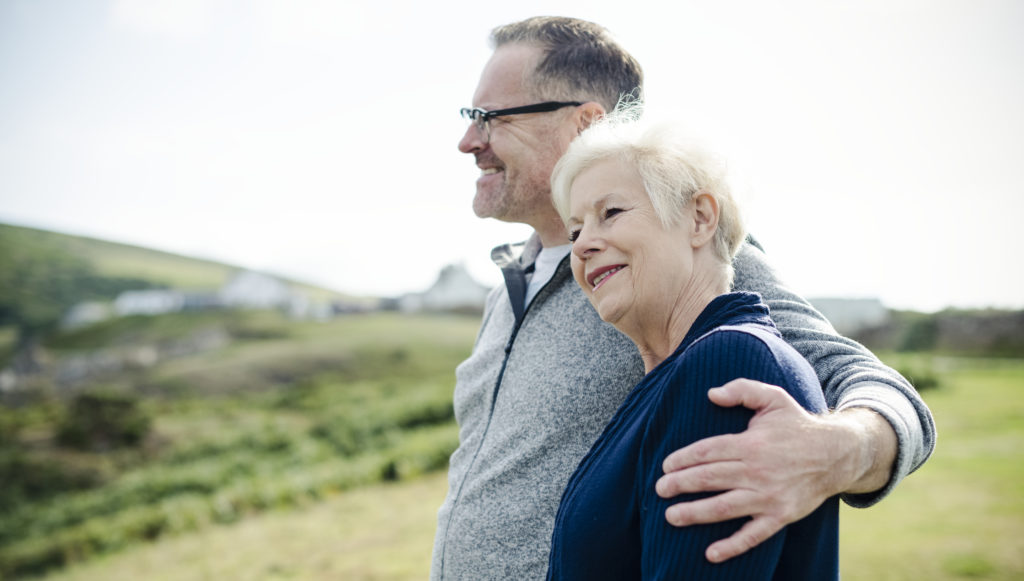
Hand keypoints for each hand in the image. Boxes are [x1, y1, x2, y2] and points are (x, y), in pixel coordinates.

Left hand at [655, 378, 894, 562]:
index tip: (665, 466)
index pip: (707, 451)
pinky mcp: (780, 516)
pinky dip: (732, 546)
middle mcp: (757, 471)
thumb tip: (711, 393)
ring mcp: (768, 496)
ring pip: (723, 507)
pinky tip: (710, 554)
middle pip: (709, 479)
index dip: (683, 459)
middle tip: (659, 490)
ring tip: (670, 517)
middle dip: (679, 485)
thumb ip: (742, 389)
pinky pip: (753, 535)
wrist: (837, 454)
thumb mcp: (773, 397)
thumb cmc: (797, 425)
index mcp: (751, 443)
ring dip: (694, 513)